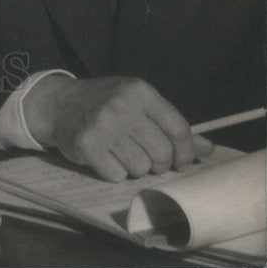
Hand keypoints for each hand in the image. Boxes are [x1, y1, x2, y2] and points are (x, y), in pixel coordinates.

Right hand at [22, 74, 213, 180]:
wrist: (59, 103)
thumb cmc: (105, 103)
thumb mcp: (138, 103)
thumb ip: (170, 124)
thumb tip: (207, 148)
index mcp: (139, 91)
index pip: (179, 130)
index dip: (185, 152)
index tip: (180, 160)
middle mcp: (122, 106)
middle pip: (162, 154)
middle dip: (158, 163)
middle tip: (145, 156)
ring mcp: (103, 126)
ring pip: (141, 168)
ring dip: (134, 168)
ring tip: (121, 152)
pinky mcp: (87, 145)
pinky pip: (117, 176)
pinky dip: (113, 172)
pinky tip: (104, 156)